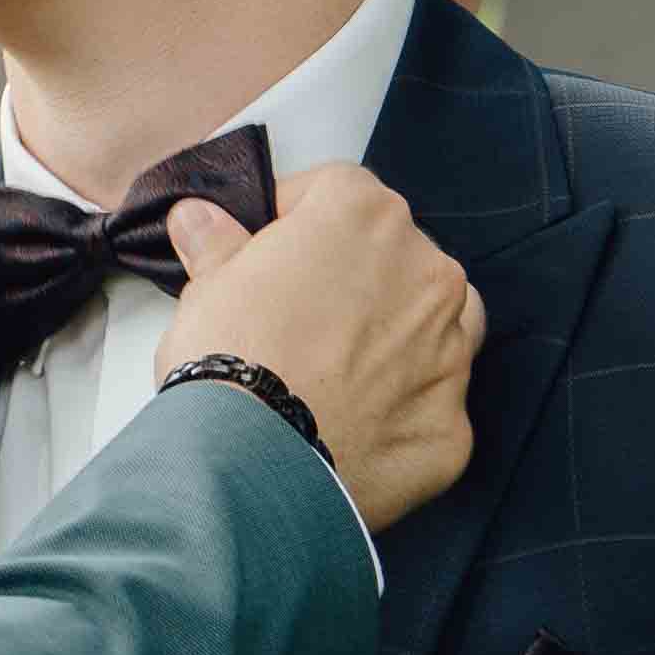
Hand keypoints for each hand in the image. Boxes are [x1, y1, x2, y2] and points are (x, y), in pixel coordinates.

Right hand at [158, 166, 481, 529]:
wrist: (255, 463)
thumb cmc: (231, 362)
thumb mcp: (206, 288)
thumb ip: (217, 245)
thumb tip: (200, 220)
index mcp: (366, 217)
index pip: (337, 191)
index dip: (296, 219)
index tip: (266, 249)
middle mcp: (427, 272)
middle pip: (393, 256)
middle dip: (351, 279)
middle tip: (294, 319)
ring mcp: (450, 350)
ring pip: (431, 326)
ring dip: (395, 338)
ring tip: (335, 372)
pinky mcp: (453, 422)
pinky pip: (430, 406)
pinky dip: (398, 413)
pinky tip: (349, 429)